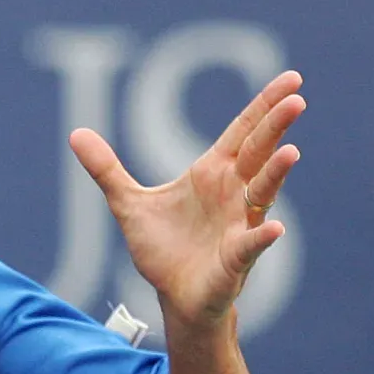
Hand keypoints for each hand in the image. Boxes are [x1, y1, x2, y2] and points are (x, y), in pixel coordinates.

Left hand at [69, 70, 303, 330]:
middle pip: (258, 153)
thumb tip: (76, 132)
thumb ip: (106, 169)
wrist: (173, 295)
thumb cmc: (162, 247)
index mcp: (212, 174)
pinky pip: (251, 245)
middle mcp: (233, 193)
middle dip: (275, 127)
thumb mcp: (127, 203)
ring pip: (262, 193)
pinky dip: (261, 236)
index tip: (292, 78)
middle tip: (297, 99)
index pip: (242, 132)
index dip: (263, 106)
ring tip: (290, 152)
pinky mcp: (235, 258)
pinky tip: (272, 228)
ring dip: (276, 174)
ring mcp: (239, 224)